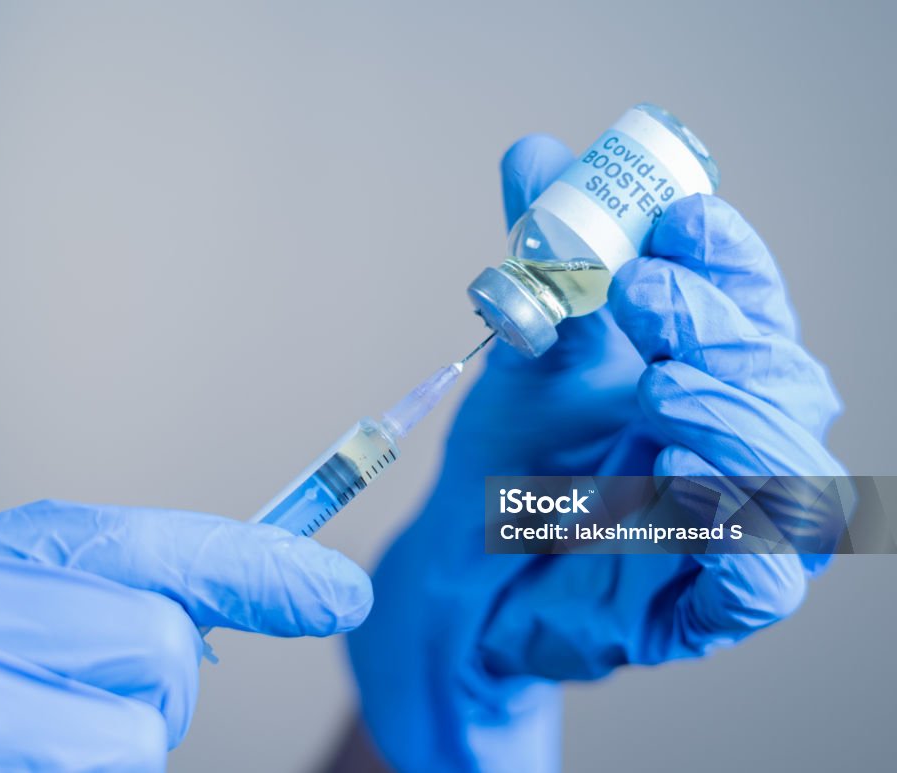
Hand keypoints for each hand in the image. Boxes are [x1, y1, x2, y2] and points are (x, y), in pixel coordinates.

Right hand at [0, 500, 370, 770]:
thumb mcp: (33, 619)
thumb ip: (134, 590)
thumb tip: (304, 585)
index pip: (153, 544)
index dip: (259, 567)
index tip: (341, 592)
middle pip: (159, 641)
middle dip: (161, 688)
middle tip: (93, 702)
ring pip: (139, 731)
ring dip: (123, 744)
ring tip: (43, 740)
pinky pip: (103, 771)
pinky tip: (20, 763)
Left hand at [348, 138, 843, 771]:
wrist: (463, 564)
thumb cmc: (508, 456)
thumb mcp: (525, 351)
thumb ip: (542, 262)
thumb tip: (534, 154)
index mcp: (708, 369)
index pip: (752, 300)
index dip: (728, 255)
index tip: (676, 218)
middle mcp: (738, 439)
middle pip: (783, 375)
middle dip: (721, 328)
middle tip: (640, 294)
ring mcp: (731, 525)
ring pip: (796, 474)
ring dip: (737, 418)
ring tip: (659, 389)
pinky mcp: (708, 603)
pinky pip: (762, 581)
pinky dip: (737, 532)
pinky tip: (681, 479)